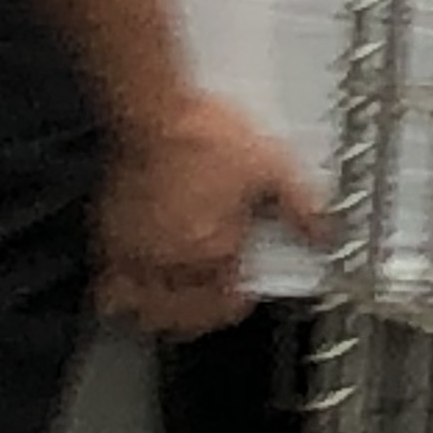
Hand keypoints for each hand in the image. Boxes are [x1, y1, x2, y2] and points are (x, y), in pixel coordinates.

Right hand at [97, 92, 327, 338]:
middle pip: (182, 318)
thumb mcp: (273, 167)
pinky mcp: (109, 238)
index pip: (227, 304)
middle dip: (202, 317)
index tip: (244, 290)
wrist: (158, 114)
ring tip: (176, 303)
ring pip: (142, 311)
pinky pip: (108, 288)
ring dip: (161, 313)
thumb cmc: (207, 136)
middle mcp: (171, 262)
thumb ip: (300, 205)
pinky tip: (132, 286)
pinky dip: (120, 295)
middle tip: (214, 302)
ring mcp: (135, 255)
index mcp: (213, 251)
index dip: (240, 300)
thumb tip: (324, 231)